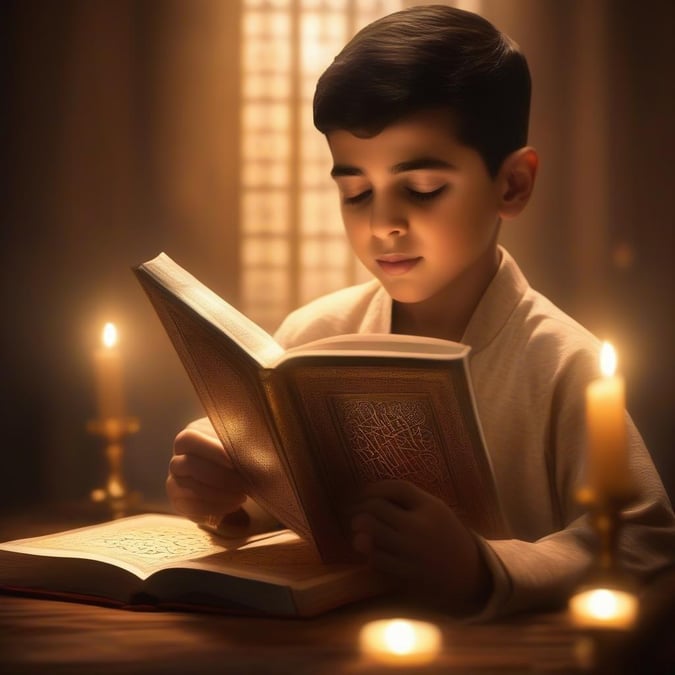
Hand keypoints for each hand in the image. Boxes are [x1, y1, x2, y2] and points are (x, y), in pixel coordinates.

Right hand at [166, 418, 247, 525]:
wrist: (238, 480)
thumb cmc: (241, 456)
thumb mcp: (242, 444)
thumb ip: (239, 442)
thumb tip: (244, 451)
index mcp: (190, 437)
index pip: (189, 439)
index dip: (211, 449)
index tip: (233, 460)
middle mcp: (178, 459)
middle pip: (189, 465)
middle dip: (219, 476)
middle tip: (244, 482)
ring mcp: (175, 481)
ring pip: (189, 487)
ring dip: (219, 493)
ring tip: (243, 495)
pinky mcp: (179, 502)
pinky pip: (191, 507)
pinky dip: (215, 507)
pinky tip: (234, 505)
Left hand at [350, 480, 492, 613]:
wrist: (468, 573)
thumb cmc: (447, 535)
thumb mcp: (435, 510)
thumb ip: (406, 500)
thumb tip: (369, 497)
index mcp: (429, 507)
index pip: (395, 488)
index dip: (374, 488)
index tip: (365, 493)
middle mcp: (419, 527)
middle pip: (376, 508)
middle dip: (360, 508)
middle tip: (355, 512)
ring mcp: (411, 551)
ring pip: (371, 533)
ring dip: (359, 530)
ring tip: (358, 531)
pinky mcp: (406, 572)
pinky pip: (376, 558)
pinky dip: (370, 552)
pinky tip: (372, 550)